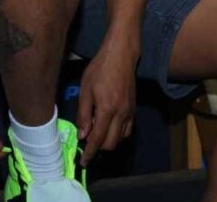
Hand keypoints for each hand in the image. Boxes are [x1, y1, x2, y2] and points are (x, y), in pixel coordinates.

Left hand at [76, 40, 137, 165]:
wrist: (121, 55)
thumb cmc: (100, 69)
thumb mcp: (85, 90)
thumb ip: (84, 114)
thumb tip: (82, 135)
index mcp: (107, 109)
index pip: (98, 139)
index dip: (89, 153)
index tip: (83, 162)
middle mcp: (121, 114)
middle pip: (111, 143)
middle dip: (98, 148)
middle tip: (87, 143)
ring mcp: (130, 112)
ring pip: (120, 139)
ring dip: (108, 142)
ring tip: (97, 134)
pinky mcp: (134, 109)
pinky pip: (127, 130)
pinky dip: (118, 134)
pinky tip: (109, 128)